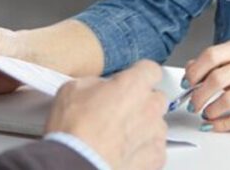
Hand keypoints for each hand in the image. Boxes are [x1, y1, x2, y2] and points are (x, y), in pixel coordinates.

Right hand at [45, 60, 167, 169]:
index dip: (139, 75)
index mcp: (132, 85)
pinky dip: (142, 150)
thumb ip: (94, 83)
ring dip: (143, 127)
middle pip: (156, 98)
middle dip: (142, 102)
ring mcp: (155, 135)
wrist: (77, 165)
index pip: (150, 70)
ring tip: (118, 136)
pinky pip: (154, 149)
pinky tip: (123, 152)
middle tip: (119, 110)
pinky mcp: (156, 159)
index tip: (131, 80)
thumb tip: (98, 87)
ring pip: (156, 125)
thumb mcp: (72, 90)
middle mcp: (149, 108)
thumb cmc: (74, 132)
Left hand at [183, 38, 229, 130]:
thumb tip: (189, 71)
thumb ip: (215, 65)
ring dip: (210, 110)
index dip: (194, 72)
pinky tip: (215, 124)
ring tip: (206, 114)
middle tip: (193, 104)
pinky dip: (222, 124)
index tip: (187, 84)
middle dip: (199, 95)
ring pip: (227, 99)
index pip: (211, 55)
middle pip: (217, 78)